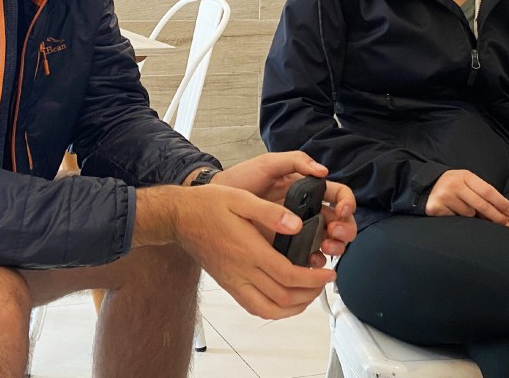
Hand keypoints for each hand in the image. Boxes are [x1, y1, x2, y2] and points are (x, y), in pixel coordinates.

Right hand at [139, 184, 337, 318]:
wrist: (179, 218)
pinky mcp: (228, 285)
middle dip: (310, 293)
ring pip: (269, 309)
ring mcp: (234, 281)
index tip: (329, 271)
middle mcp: (242, 271)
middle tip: (324, 280)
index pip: (288, 275)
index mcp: (249, 250)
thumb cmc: (208, 205)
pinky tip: (285, 300)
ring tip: (310, 293)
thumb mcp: (241, 198)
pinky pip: (254, 308)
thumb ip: (271, 213)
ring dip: (295, 307)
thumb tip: (298, 224)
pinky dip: (274, 311)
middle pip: (283, 297)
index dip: (313, 278)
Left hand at [213, 152, 356, 262]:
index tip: (341, 210)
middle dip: (345, 229)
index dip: (346, 203)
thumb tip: (323, 171)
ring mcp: (297, 230)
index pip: (338, 195)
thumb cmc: (242, 179)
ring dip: (334, 247)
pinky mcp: (285, 247)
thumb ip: (295, 161)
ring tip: (325, 248)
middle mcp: (307, 210)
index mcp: (308, 188)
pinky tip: (311, 261)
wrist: (215, 199)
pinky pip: (307, 258)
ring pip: (328, 242)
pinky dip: (314, 262)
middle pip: (339, 222)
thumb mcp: (268, 164)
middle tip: (334, 232)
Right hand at [425, 169, 508, 224]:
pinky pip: (456, 219)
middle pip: (481, 204)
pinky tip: (453, 212)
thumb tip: (502, 209)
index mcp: (464, 175)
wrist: (426, 186)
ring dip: (471, 215)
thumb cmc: (452, 186)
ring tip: (463, 209)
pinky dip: (458, 218)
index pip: (488, 190)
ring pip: (469, 213)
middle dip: (496, 215)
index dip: (501, 202)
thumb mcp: (466, 182)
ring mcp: (444, 196)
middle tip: (505, 222)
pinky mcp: (436, 207)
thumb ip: (480, 192)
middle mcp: (454, 184)